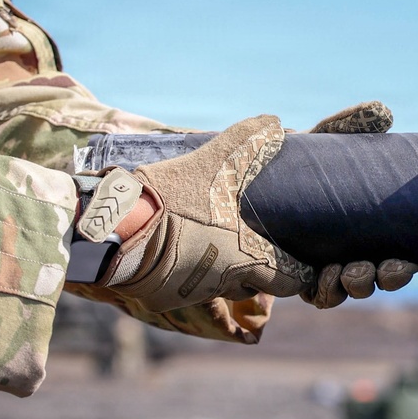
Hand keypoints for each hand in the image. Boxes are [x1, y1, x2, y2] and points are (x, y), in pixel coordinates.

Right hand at [98, 115, 313, 312]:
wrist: (116, 229)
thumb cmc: (173, 200)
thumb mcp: (212, 165)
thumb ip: (246, 143)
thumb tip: (275, 121)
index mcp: (245, 258)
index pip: (291, 281)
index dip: (300, 273)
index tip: (301, 263)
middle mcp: (224, 283)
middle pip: (255, 286)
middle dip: (260, 272)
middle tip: (258, 248)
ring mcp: (193, 294)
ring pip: (222, 289)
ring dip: (225, 274)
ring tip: (220, 247)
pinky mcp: (164, 297)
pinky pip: (188, 290)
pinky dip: (192, 275)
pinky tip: (185, 252)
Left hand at [299, 101, 417, 307]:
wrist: (249, 180)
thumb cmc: (301, 163)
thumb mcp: (325, 143)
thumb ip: (349, 125)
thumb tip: (384, 113)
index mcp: (384, 225)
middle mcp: (365, 250)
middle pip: (394, 276)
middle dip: (398, 277)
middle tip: (396, 266)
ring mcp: (336, 266)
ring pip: (361, 287)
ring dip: (364, 284)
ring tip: (356, 269)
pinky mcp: (302, 278)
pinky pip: (322, 296)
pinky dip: (329, 290)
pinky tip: (327, 273)